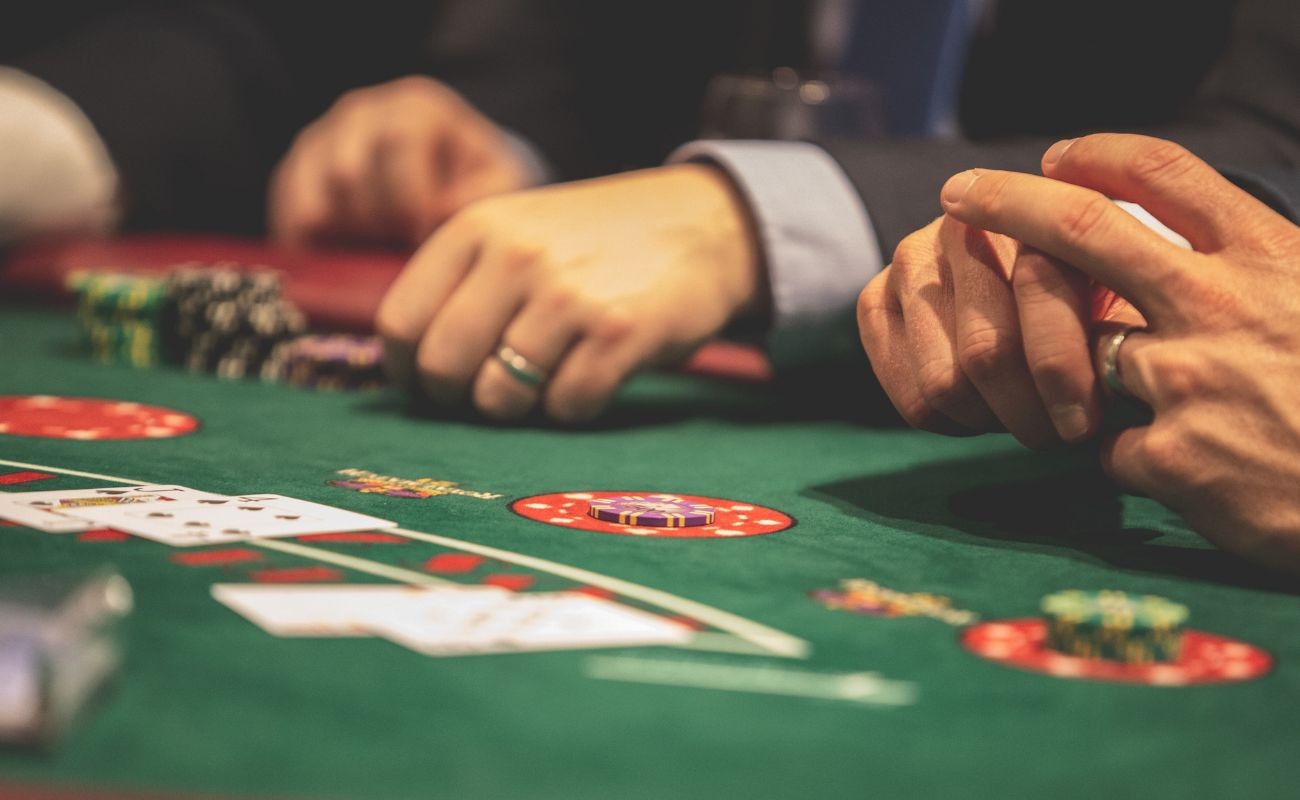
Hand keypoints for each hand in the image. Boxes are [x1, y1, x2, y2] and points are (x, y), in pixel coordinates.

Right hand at [268, 76, 532, 247]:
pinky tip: (334, 259)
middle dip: (373, 221)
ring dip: (340, 232)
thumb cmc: (475, 181)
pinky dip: (308, 240)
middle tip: (392, 250)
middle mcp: (362, 113)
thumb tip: (440, 214)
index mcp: (415, 109)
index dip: (410, 198)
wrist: (445, 177)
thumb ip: (481, 195)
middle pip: (348, 169)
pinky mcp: (296, 171)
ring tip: (368, 252)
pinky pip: (287, 208)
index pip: (401, 143)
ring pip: (310, 191)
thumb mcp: (496, 182)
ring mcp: (322, 139)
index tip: (421, 237)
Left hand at [375, 164, 764, 421]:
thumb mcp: (519, 232)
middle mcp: (516, 256)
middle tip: (490, 392)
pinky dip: (575, 408)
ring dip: (521, 407)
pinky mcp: (619, 333)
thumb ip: (462, 283)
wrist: (703, 222)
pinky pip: (567, 406)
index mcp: (478, 228)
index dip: (410, 370)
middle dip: (459, 397)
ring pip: (500, 397)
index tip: (432, 383)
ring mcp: (568, 295)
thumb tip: (406, 370)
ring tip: (548, 379)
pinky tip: (593, 378)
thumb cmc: (598, 241)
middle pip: (443, 367)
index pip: (401, 323)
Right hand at [857, 213, 1139, 448]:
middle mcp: (960, 224)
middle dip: (1030, 410)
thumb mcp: (1133, 290)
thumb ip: (1130, 317)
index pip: (1039, 298)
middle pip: (987, 351)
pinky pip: (910, 396)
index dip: (1068, 374)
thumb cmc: (1103, 289)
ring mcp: (910, 259)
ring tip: (1026, 419)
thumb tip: (1118, 379)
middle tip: (1060, 435)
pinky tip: (984, 410)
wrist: (1029, 269)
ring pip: (944, 383)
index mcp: (1032, 207)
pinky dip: (953, 423)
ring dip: (992, 420)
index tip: (1093, 422)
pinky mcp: (876, 300)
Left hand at [941, 133, 1299, 569]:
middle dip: (1007, 203)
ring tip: (1147, 401)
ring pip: (1079, 351)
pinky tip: (1180, 470)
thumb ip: (1249, 268)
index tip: (1054, 155)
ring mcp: (1188, 381)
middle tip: (958, 193)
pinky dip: (1120, 455)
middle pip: (1082, 231)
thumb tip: (1168, 235)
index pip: (1166, 175)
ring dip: (1077, 370)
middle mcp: (1221, 306)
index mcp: (1270, 258)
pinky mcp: (1170, 459)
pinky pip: (1102, 447)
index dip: (1099, 156)